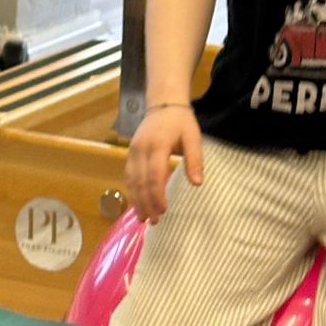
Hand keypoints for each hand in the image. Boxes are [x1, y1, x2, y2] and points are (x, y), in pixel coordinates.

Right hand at [125, 105, 203, 222]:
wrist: (163, 104)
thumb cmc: (181, 122)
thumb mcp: (193, 138)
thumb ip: (195, 160)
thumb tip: (197, 183)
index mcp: (157, 146)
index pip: (154, 176)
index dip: (157, 195)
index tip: (163, 211)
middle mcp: (140, 150)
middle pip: (140, 182)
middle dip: (146, 203)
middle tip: (154, 221)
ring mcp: (132, 152)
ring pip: (131, 181)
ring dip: (137, 200)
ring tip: (144, 218)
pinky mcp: (130, 154)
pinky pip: (128, 176)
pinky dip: (132, 191)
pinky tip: (137, 203)